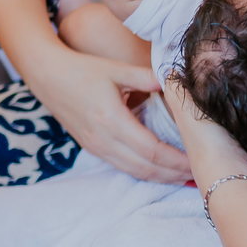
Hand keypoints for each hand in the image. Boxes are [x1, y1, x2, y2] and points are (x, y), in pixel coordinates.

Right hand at [23, 39, 190, 182]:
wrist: (46, 75)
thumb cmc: (82, 69)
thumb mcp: (116, 69)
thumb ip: (148, 76)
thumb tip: (177, 81)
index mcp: (112, 120)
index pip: (152, 150)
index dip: (177, 160)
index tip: (198, 159)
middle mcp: (103, 140)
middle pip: (146, 168)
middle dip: (174, 175)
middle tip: (200, 175)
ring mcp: (96, 147)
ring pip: (134, 172)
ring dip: (160, 178)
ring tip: (184, 178)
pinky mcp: (91, 148)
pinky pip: (122, 167)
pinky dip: (144, 172)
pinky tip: (159, 170)